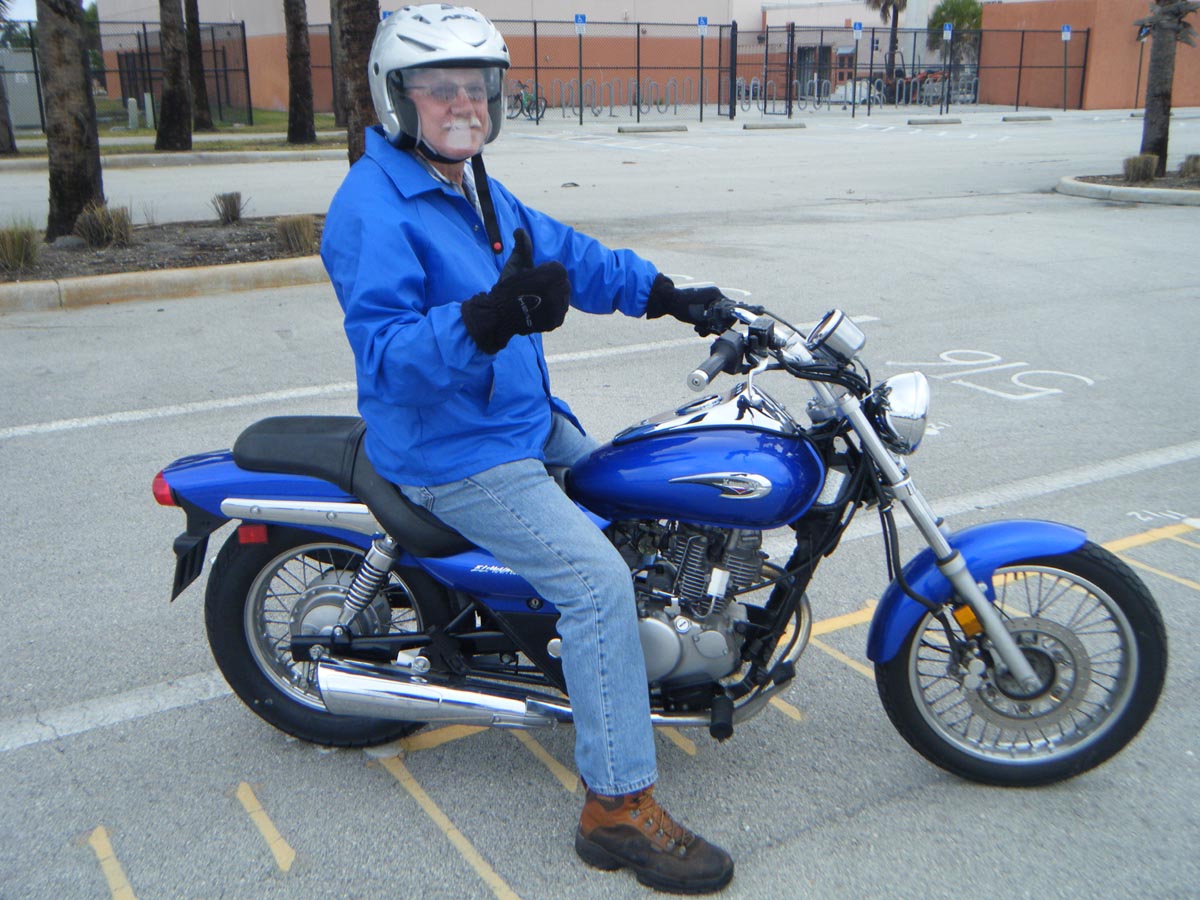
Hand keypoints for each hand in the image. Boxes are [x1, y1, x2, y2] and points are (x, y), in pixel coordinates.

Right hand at [461, 229, 570, 353]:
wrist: (500, 313)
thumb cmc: (508, 285)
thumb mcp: (516, 262)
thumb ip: (522, 245)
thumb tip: (519, 230)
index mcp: (555, 272)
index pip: (558, 271)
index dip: (543, 273)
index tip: (531, 279)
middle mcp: (560, 289)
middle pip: (562, 285)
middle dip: (549, 286)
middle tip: (532, 291)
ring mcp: (560, 307)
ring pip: (562, 299)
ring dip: (551, 299)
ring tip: (535, 301)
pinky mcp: (557, 321)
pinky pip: (559, 313)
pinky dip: (551, 312)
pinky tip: (538, 311)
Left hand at [645, 274, 726, 335]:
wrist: (666, 299)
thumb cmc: (682, 307)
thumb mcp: (699, 318)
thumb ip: (712, 323)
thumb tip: (722, 329)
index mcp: (715, 294)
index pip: (729, 308)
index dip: (726, 321)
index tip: (720, 329)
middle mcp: (713, 294)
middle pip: (721, 312)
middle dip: (714, 324)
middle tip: (706, 331)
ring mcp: (706, 296)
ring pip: (713, 314)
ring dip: (707, 324)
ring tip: (698, 330)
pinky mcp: (700, 300)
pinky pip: (706, 311)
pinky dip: (703, 320)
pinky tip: (696, 327)